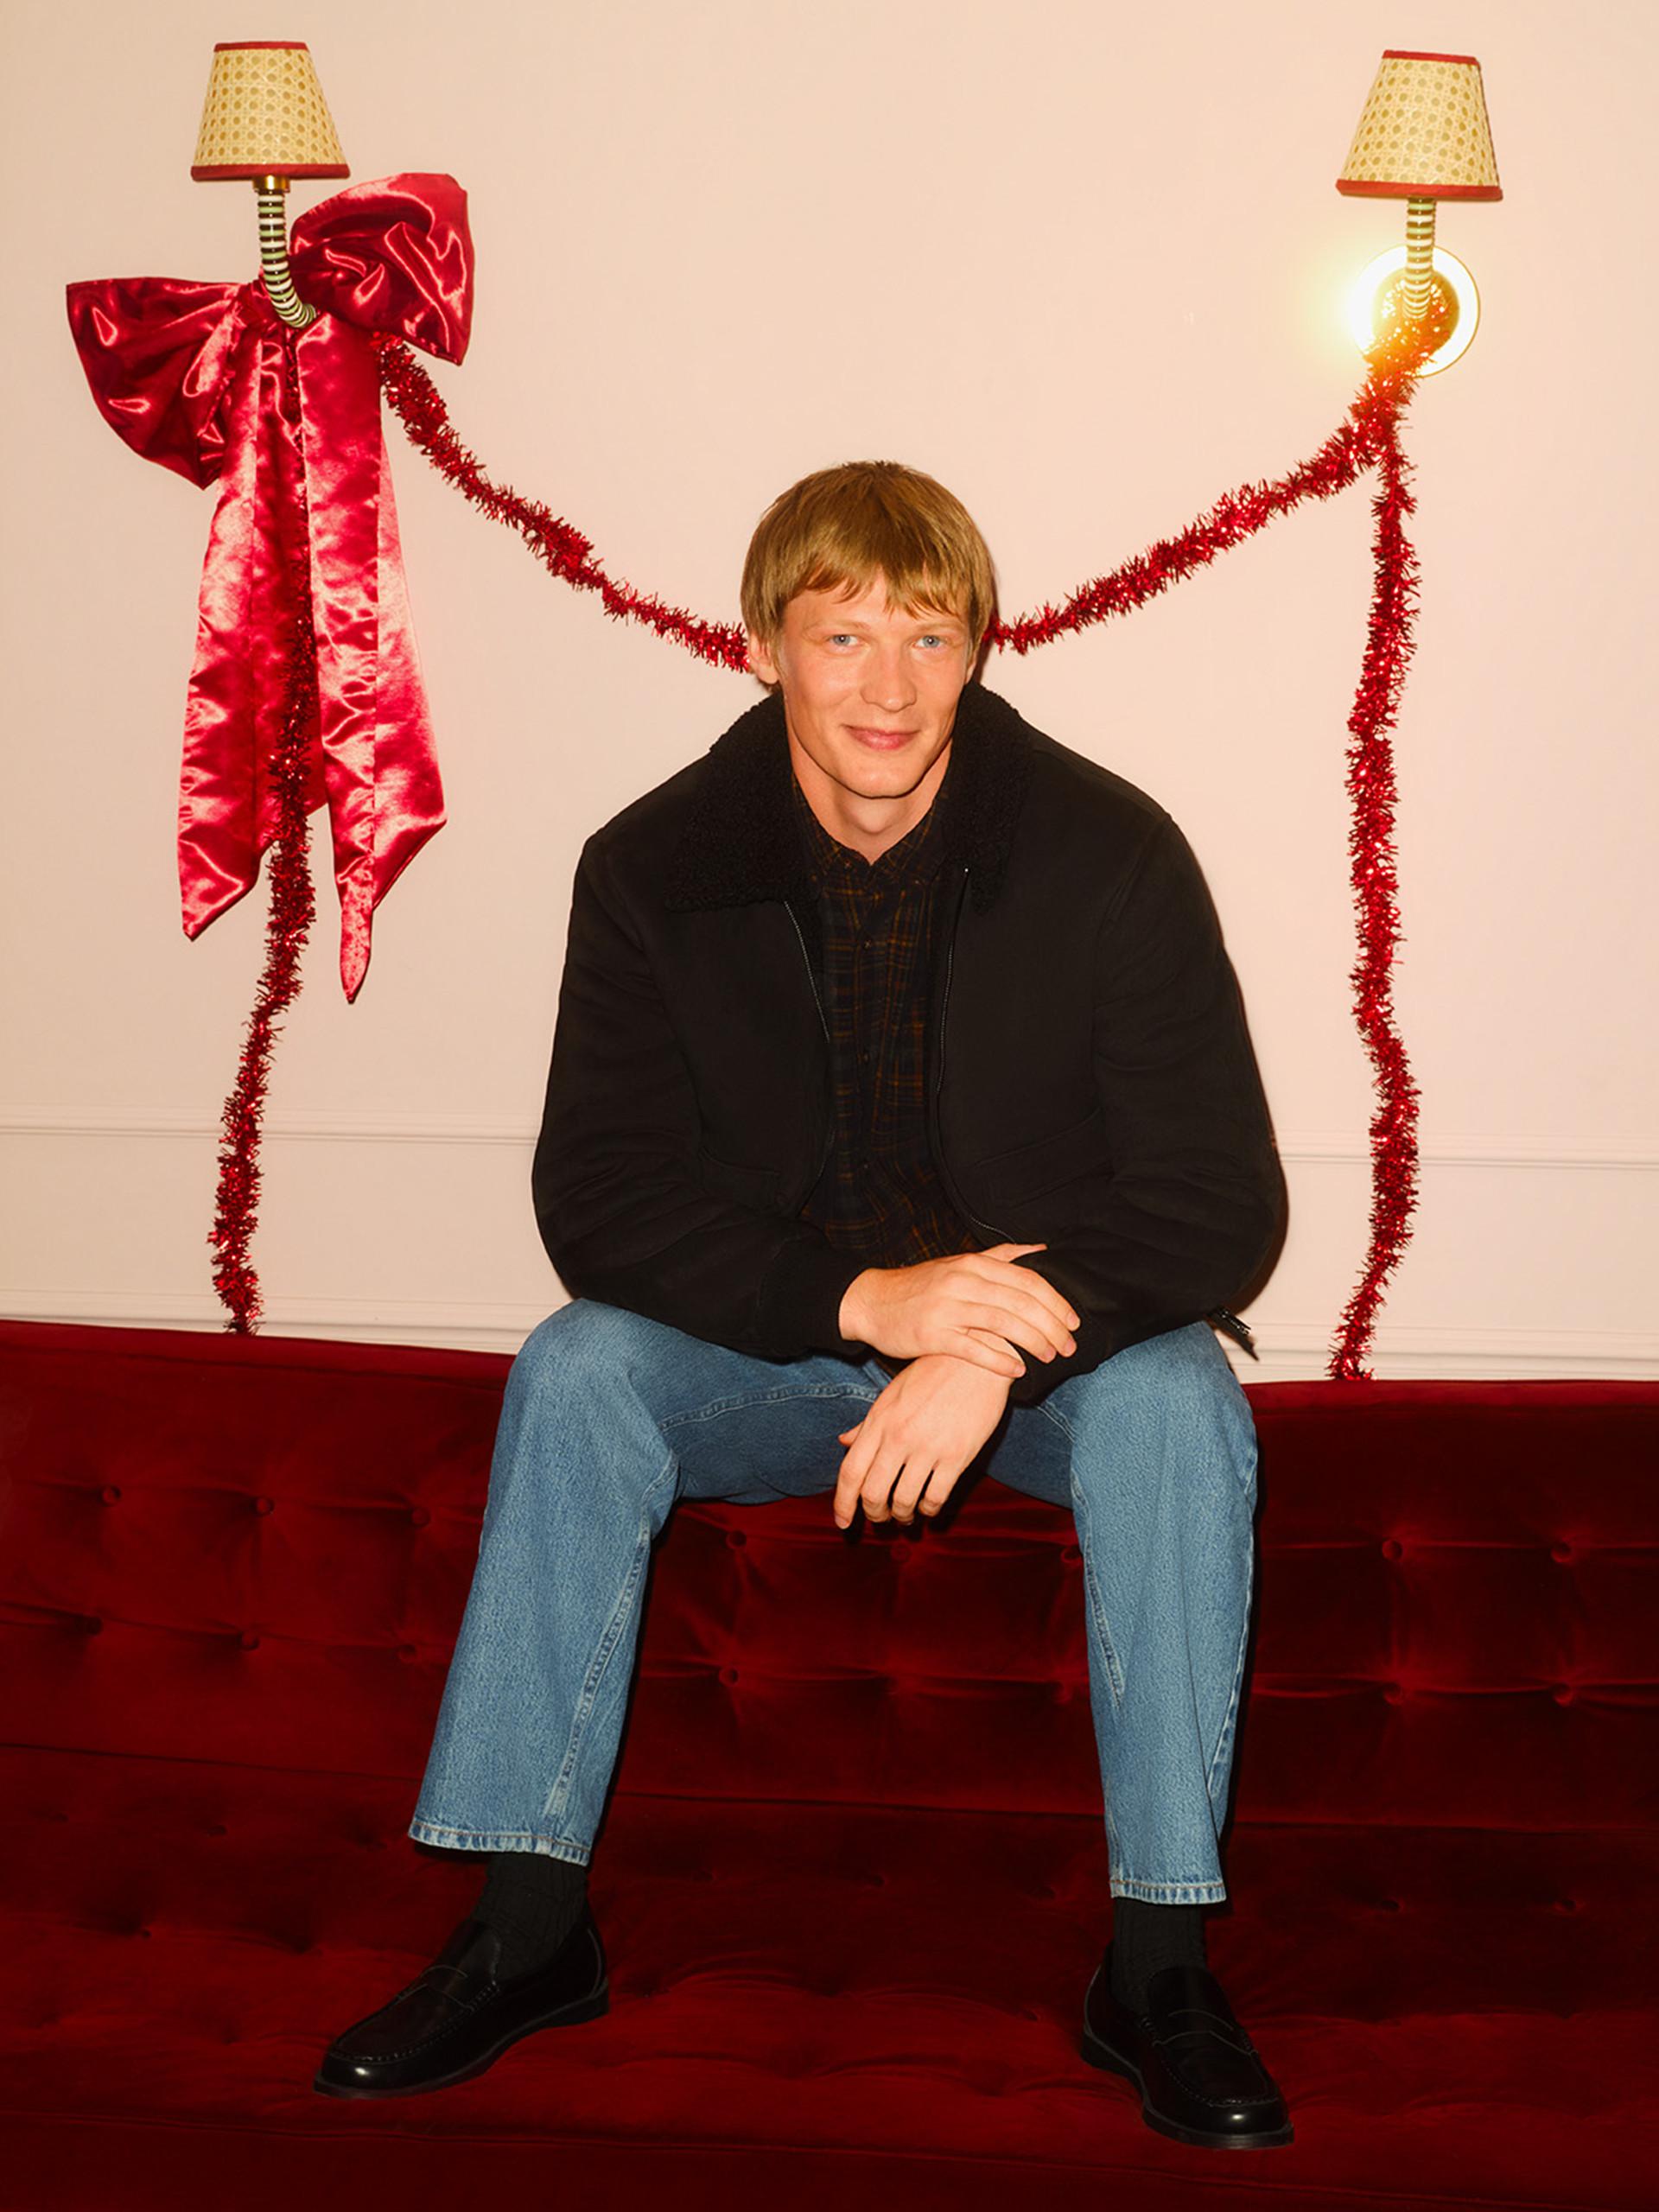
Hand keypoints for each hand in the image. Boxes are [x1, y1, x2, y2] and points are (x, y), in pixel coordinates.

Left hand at [832, 1354, 1012, 1528]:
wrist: (977, 1358)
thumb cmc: (932, 1372)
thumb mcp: (893, 1393)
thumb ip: (868, 1423)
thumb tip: (844, 1443)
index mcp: (879, 1420)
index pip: (850, 1471)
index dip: (842, 1503)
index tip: (842, 1522)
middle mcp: (898, 1436)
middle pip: (873, 1493)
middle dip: (873, 1514)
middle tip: (880, 1518)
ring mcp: (927, 1447)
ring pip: (903, 1500)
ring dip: (902, 1515)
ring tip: (905, 1515)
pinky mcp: (957, 1455)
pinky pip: (936, 1497)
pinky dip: (929, 1510)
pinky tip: (929, 1507)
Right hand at [839, 1243, 1079, 1381]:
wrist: (872, 1301)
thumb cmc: (922, 1285)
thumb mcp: (960, 1262)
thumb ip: (1001, 1256)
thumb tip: (1040, 1249)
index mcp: (974, 1264)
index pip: (1028, 1281)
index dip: (1056, 1302)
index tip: (1074, 1322)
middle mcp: (963, 1282)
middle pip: (1021, 1303)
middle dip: (1052, 1326)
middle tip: (1069, 1346)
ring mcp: (947, 1308)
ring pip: (1003, 1324)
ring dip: (1033, 1343)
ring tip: (1050, 1357)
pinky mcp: (932, 1335)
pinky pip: (974, 1348)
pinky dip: (1000, 1359)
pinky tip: (1018, 1370)